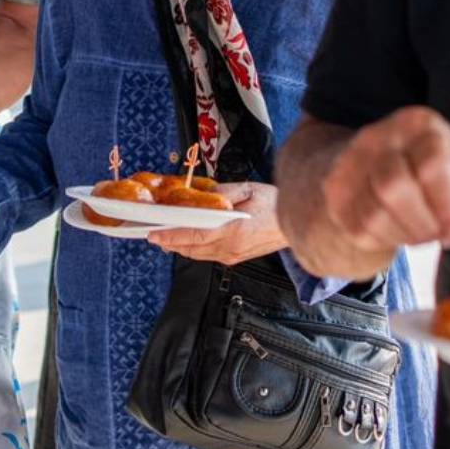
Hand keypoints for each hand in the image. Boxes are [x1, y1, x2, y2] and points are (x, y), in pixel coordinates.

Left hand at [147, 182, 284, 264]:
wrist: (297, 222)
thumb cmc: (275, 204)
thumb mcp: (248, 189)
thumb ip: (222, 194)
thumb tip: (199, 196)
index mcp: (234, 231)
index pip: (194, 236)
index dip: (171, 236)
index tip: (153, 234)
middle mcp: (230, 248)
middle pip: (190, 249)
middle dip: (169, 242)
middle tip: (152, 233)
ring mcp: (232, 256)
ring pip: (196, 254)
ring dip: (178, 246)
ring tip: (163, 235)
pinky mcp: (234, 259)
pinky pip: (206, 255)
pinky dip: (192, 247)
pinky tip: (185, 238)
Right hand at [321, 107, 449, 256]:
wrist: (369, 162)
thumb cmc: (423, 168)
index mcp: (416, 125)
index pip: (431, 165)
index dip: (449, 206)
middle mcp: (377, 137)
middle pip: (395, 189)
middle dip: (424, 224)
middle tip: (441, 237)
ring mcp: (349, 162)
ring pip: (374, 215)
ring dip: (405, 235)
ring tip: (420, 232)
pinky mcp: (334, 190)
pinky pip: (360, 229)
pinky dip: (385, 240)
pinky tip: (396, 229)